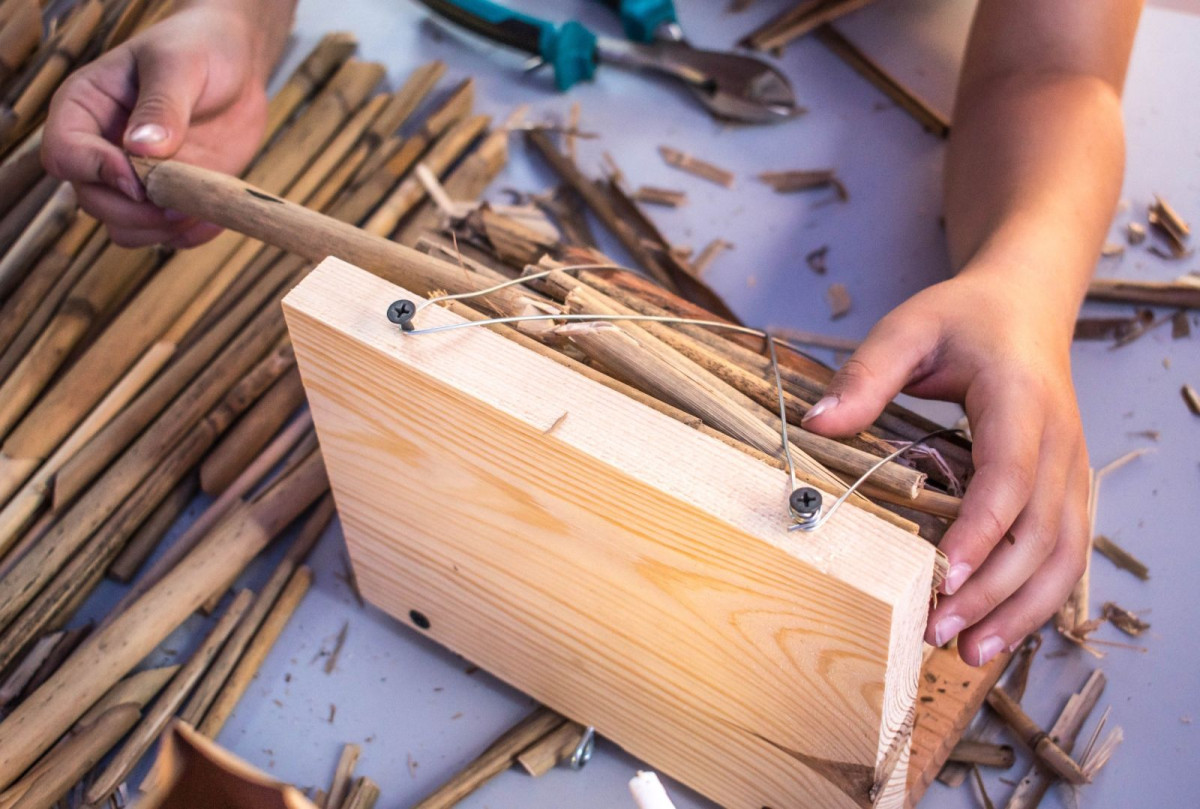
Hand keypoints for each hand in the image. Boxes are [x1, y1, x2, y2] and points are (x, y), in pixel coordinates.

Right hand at [41, 6, 269, 247]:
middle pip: (93, 201)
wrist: (237, 66)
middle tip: (178, 204)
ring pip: (124, 228)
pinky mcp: (171, 196)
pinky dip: (189, 235)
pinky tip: (215, 218)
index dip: (94, 171)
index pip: (63, 152)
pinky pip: (167, 234)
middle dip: (133, 212)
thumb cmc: (198, 48)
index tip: (138, 178)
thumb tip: (141, 148)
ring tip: (199, 210)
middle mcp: (102, 148)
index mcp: (85, 108)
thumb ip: (161, 104)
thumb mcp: (178, 63)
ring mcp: (137, 178)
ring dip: (159, 231)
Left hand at [801, 270, 1089, 666]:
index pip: (1009, 477)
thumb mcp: (908, 328)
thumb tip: (817, 425)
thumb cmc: (966, 318)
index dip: (980, 531)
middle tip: (938, 632)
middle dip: (992, 590)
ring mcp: (1070, 468)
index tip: (942, 576)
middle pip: (1041, 531)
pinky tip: (999, 630)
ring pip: (1064, 553)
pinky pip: (1066, 551)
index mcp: (1021, 401)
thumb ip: (866, 374)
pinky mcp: (1067, 487)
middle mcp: (1059, 441)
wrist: (1026, 305)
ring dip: (1022, 608)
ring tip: (972, 653)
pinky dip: (1038, 597)